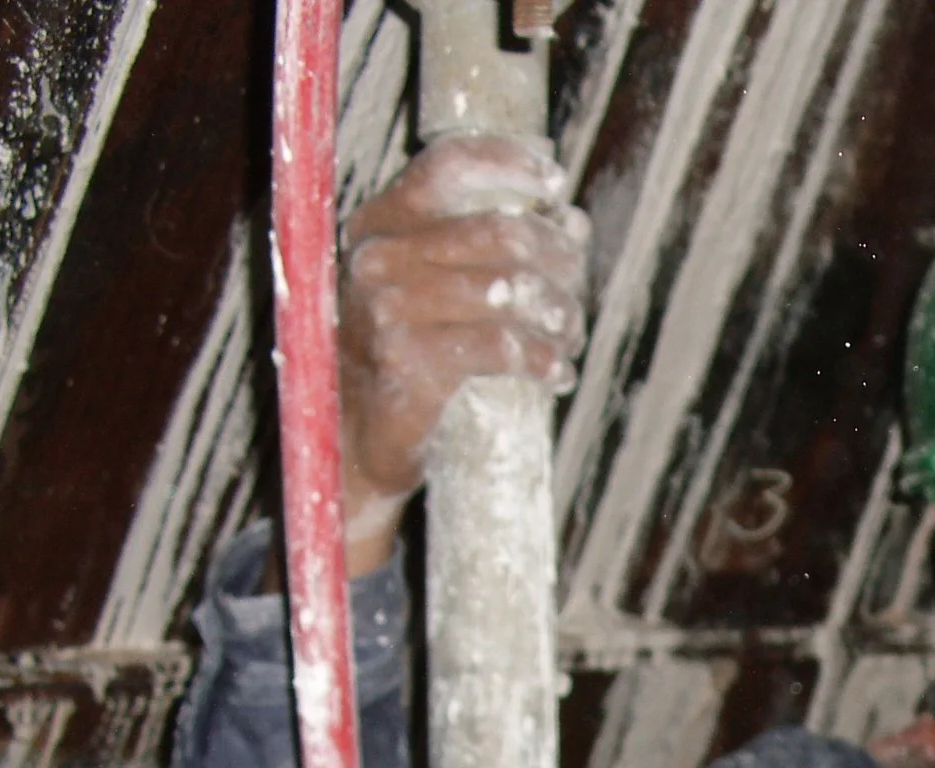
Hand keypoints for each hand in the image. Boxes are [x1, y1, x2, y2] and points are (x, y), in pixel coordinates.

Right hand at [335, 135, 588, 572]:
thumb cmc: (408, 356)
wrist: (357, 437)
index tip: (557, 185)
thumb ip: (491, 247)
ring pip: (510, 289)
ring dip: (561, 315)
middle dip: (560, 262)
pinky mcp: (409, 364)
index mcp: (380, 224)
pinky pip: (503, 347)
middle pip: (501, 231)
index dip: (511, 164)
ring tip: (570, 339)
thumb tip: (572, 219)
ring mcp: (389, 310)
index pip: (448, 165)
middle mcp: (378, 258)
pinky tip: (560, 373)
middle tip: (577, 296)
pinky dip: (546, 360)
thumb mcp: (435, 287)